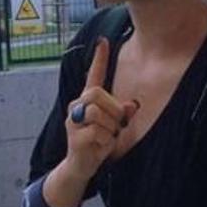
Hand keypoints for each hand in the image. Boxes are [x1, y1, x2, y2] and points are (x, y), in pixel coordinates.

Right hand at [65, 36, 139, 179]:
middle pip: (96, 93)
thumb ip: (123, 113)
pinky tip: (99, 147)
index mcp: (87, 101)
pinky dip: (105, 141)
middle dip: (112, 109)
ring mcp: (73, 121)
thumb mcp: (113, 126)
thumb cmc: (97, 143)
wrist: (80, 166)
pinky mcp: (75, 137)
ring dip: (110, 128)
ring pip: (98, 113)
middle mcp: (77, 106)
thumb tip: (132, 105)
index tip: (103, 41)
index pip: (93, 76)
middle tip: (115, 125)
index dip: (99, 59)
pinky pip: (98, 132)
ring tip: (105, 138)